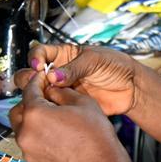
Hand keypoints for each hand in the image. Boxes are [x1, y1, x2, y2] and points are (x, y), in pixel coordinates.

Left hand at [9, 72, 133, 161]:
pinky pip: (29, 140)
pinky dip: (35, 132)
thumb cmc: (96, 137)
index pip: (29, 90)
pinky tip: (53, 129)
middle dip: (30, 100)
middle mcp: (26, 132)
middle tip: (46, 95)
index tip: (42, 77)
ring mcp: (28, 149)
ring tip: (51, 114)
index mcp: (35, 114)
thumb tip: (52, 88)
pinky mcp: (34, 160)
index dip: (37, 80)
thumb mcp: (83, 102)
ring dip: (31, 117)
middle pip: (18, 109)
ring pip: (21, 126)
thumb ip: (62, 91)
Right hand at [14, 43, 139, 115]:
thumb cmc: (116, 66)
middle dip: (29, 78)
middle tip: (37, 83)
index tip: (39, 66)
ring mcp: (62, 89)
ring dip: (36, 94)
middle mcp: (59, 71)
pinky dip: (47, 109)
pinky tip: (52, 109)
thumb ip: (73, 68)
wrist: (131, 88)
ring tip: (45, 97)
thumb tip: (52, 76)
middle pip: (31, 73)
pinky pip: (51, 107)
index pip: (40, 52)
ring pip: (38, 92)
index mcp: (64, 54)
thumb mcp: (94, 61)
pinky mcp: (67, 105)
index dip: (35, 58)